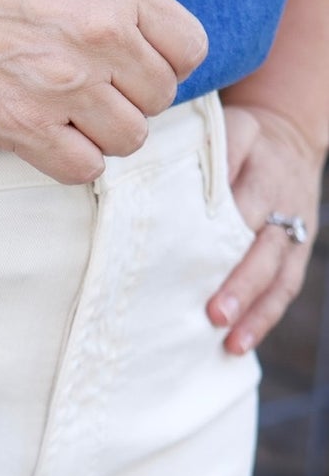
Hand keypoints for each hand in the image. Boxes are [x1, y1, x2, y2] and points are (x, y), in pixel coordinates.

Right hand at [0, 0, 208, 182]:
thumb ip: (113, 1)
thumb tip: (144, 49)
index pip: (189, 48)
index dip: (162, 59)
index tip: (130, 61)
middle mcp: (99, 38)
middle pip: (158, 98)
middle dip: (127, 97)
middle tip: (84, 86)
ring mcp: (62, 87)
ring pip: (128, 139)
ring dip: (100, 133)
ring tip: (62, 112)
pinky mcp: (20, 127)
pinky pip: (83, 170)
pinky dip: (70, 160)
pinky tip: (43, 136)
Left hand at [207, 100, 323, 353]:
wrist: (290, 135)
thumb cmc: (245, 139)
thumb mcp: (231, 131)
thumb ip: (212, 154)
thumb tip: (178, 187)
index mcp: (266, 176)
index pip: (245, 208)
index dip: (223, 235)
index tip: (194, 261)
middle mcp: (284, 209)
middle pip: (266, 253)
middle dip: (242, 285)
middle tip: (214, 314)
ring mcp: (294, 235)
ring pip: (279, 279)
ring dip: (256, 313)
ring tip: (231, 343)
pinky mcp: (296, 255)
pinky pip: (283, 291)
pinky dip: (263, 319)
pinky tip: (239, 345)